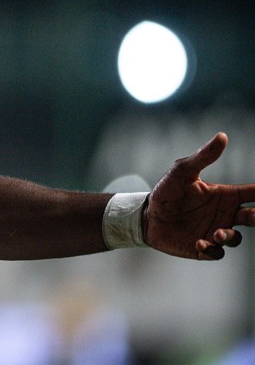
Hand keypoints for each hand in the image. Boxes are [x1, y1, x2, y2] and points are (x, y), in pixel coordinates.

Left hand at [145, 132, 254, 259]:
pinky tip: (199, 243)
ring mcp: (214, 231)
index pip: (253, 194)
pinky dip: (212, 250)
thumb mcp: (182, 171)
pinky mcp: (203, 247)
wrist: (146, 216)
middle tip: (253, 217)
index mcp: (224, 195)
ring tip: (216, 233)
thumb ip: (203, 156)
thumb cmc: (166, 190)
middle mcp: (224, 214)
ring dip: (228, 236)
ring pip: (235, 238)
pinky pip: (216, 252)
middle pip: (252, 218)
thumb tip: (222, 136)